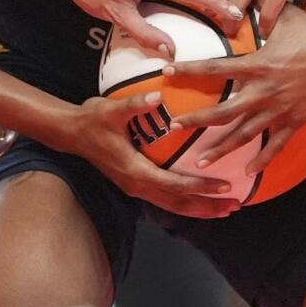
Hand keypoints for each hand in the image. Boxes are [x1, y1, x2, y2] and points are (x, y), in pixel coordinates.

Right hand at [57, 92, 242, 217]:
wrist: (71, 133)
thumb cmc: (93, 119)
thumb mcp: (113, 109)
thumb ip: (136, 104)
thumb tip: (157, 96)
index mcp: (136, 170)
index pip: (175, 184)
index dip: (201, 187)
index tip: (224, 186)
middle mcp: (137, 185)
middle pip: (178, 203)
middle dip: (207, 206)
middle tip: (234, 205)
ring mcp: (135, 187)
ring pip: (172, 205)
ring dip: (199, 209)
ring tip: (224, 209)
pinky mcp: (135, 183)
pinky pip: (165, 199)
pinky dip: (185, 203)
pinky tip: (198, 201)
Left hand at [166, 4, 305, 173]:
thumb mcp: (287, 15)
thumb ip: (261, 2)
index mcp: (259, 65)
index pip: (216, 69)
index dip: (190, 70)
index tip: (167, 72)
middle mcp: (265, 90)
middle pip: (224, 111)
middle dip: (197, 120)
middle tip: (173, 126)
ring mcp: (280, 109)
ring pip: (245, 133)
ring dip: (221, 147)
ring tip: (199, 162)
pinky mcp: (295, 120)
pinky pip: (276, 145)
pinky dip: (262, 159)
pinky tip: (247, 171)